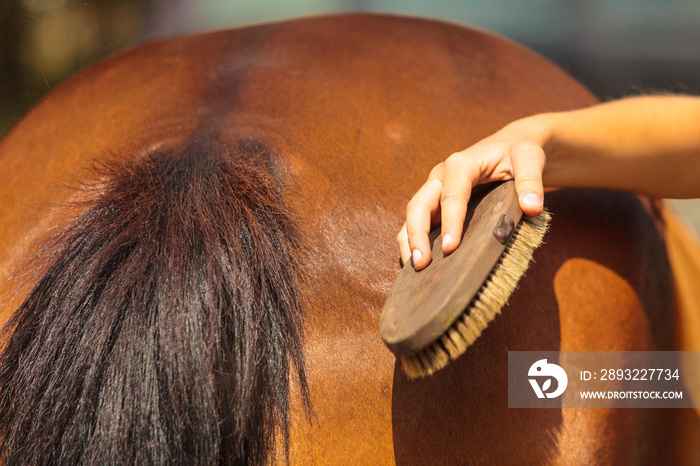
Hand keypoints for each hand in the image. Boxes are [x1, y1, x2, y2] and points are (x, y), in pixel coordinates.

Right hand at [397, 116, 550, 269]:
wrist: (513, 145)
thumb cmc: (520, 152)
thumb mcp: (531, 158)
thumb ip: (531, 180)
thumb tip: (532, 208)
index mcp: (461, 164)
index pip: (451, 195)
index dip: (450, 222)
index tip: (451, 248)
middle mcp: (441, 176)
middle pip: (419, 205)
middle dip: (416, 234)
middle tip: (421, 264)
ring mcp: (436, 189)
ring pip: (413, 215)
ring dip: (409, 241)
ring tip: (415, 268)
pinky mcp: (437, 202)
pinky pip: (420, 221)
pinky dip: (414, 240)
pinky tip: (418, 262)